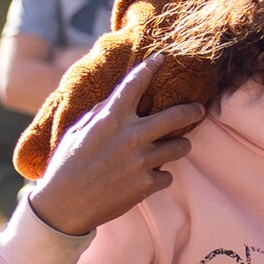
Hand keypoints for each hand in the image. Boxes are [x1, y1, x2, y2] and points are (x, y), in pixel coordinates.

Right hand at [28, 64, 206, 238]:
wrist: (64, 205)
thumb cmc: (66, 164)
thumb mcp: (78, 130)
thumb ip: (102, 113)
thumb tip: (118, 98)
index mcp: (110, 118)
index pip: (135, 83)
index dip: (151, 67)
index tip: (162, 58)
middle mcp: (131, 136)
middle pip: (176, 116)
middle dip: (192, 111)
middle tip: (199, 109)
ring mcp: (141, 161)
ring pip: (180, 147)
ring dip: (180, 145)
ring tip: (176, 146)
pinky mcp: (146, 185)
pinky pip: (167, 175)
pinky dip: (161, 175)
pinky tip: (149, 176)